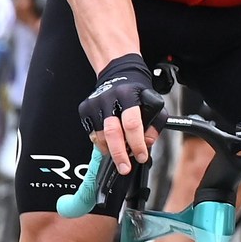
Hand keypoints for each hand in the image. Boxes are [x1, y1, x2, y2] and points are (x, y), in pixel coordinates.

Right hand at [78, 53, 164, 172]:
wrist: (117, 74)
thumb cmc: (136, 91)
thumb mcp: (154, 103)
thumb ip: (155, 124)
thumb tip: (146, 143)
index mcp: (128, 95)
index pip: (131, 123)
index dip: (136, 143)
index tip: (141, 156)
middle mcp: (108, 98)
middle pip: (112, 132)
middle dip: (119, 154)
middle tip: (125, 168)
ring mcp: (94, 104)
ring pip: (100, 136)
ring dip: (111, 150)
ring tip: (121, 154)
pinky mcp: (85, 109)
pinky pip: (92, 134)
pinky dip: (102, 143)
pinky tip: (110, 144)